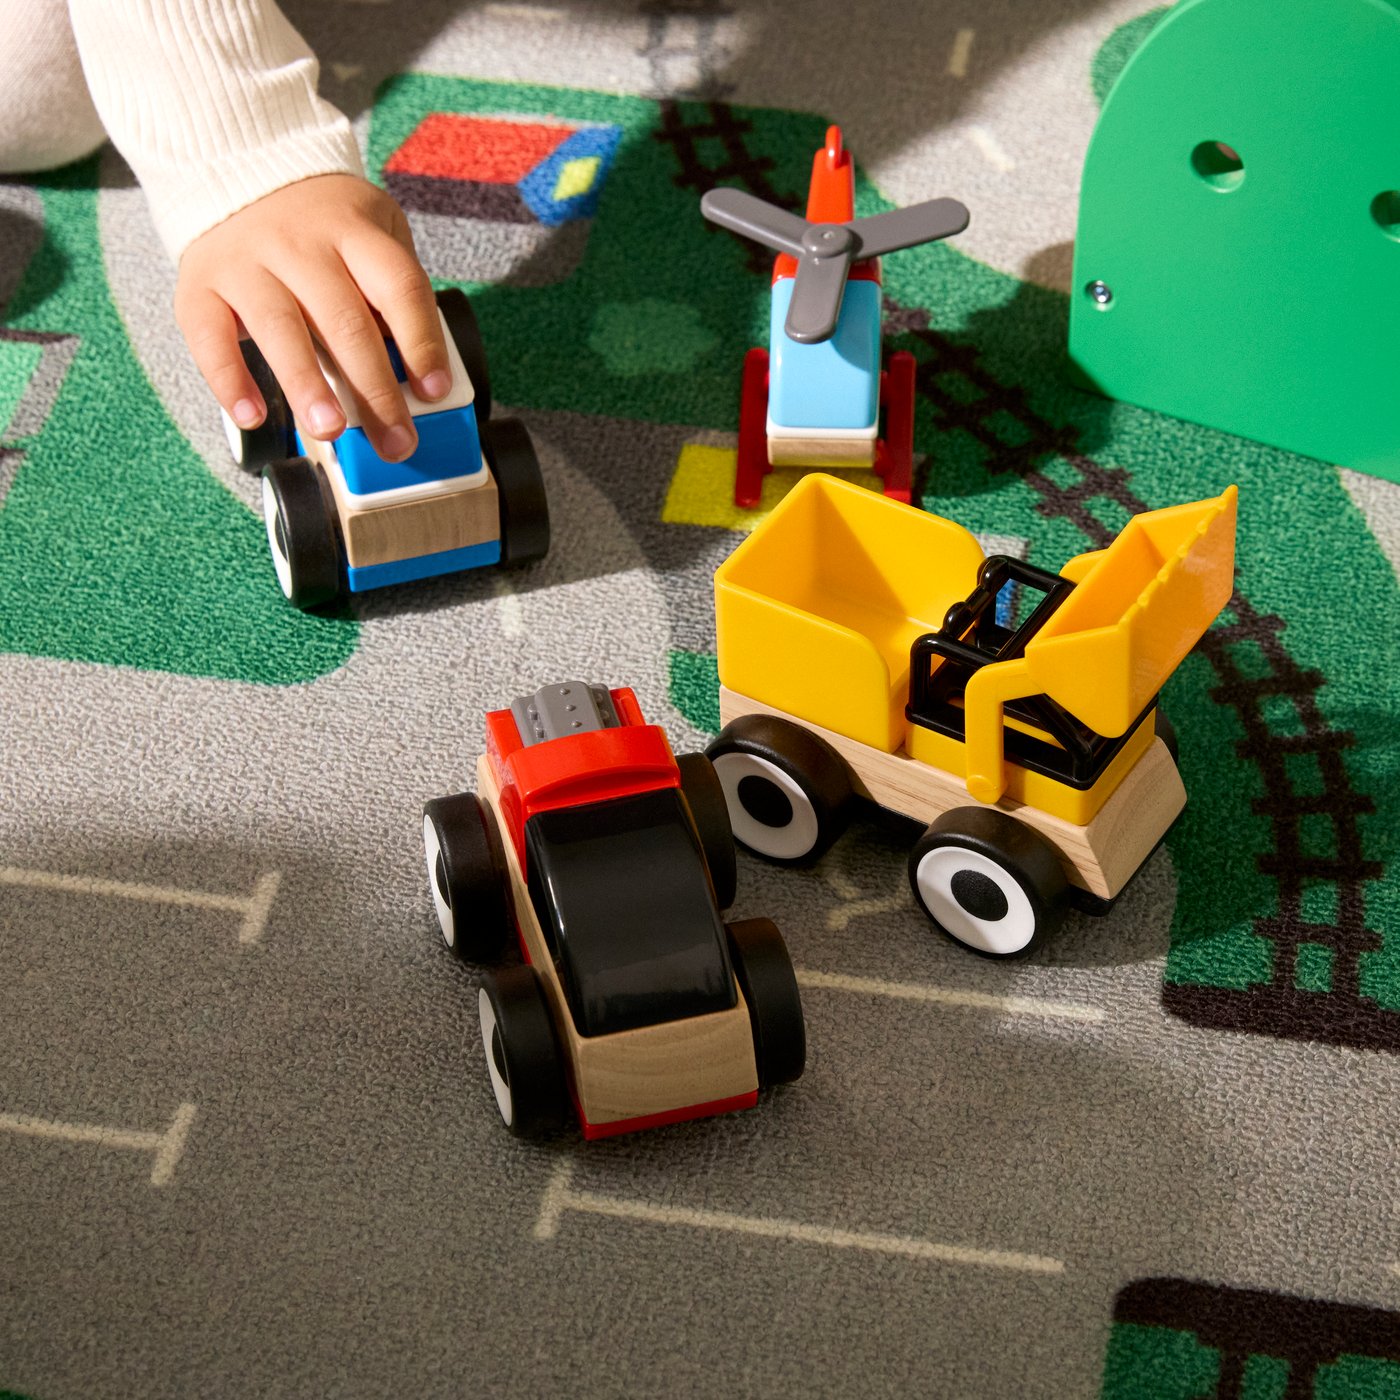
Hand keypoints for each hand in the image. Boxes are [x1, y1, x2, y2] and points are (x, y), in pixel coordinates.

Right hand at [175, 174, 448, 462]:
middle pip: (344, 320)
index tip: (435, 391)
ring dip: (308, 386)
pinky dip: (230, 381)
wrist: (239, 170)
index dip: (421, 342)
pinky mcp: (200, 287)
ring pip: (280, 329)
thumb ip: (395, 292)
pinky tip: (254, 417)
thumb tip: (420, 376)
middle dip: (374, 390)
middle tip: (395, 443)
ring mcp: (245, 263)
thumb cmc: (323, 224)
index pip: (398, 287)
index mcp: (354, 231)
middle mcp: (299, 243)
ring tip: (331, 430)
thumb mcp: (374, 231)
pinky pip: (210, 338)